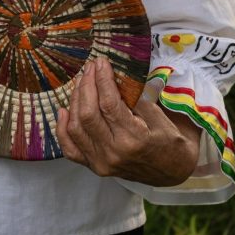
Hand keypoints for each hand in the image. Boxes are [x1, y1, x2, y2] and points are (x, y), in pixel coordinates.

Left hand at [56, 56, 201, 186]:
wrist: (172, 172)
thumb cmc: (170, 140)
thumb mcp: (160, 115)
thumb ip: (135, 98)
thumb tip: (112, 76)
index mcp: (134, 140)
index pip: (109, 104)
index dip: (102, 80)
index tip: (101, 62)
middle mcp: (113, 154)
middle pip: (88, 114)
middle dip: (87, 85)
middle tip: (90, 68)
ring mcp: (101, 163)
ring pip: (76, 128)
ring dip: (75, 101)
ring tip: (81, 82)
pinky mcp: (94, 166)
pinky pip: (70, 148)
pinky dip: (62, 129)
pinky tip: (63, 110)